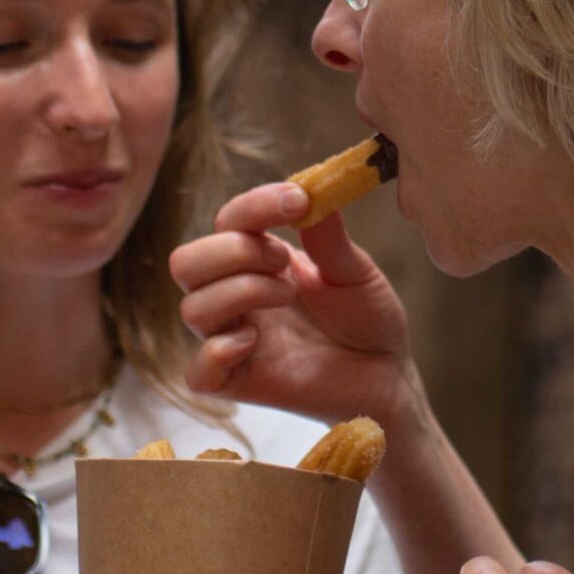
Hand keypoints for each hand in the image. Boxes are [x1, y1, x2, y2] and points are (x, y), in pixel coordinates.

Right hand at [168, 183, 413, 425]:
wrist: (387, 375)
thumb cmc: (368, 319)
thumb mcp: (355, 272)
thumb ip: (329, 237)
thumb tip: (311, 190)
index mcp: (257, 261)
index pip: (227, 222)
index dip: (253, 206)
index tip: (297, 201)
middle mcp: (236, 298)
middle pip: (186, 262)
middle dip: (233, 251)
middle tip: (283, 261)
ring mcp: (233, 340)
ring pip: (192, 309)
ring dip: (240, 292)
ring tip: (288, 296)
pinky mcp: (238, 383)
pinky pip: (198, 372)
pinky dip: (219, 351)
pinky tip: (255, 342)